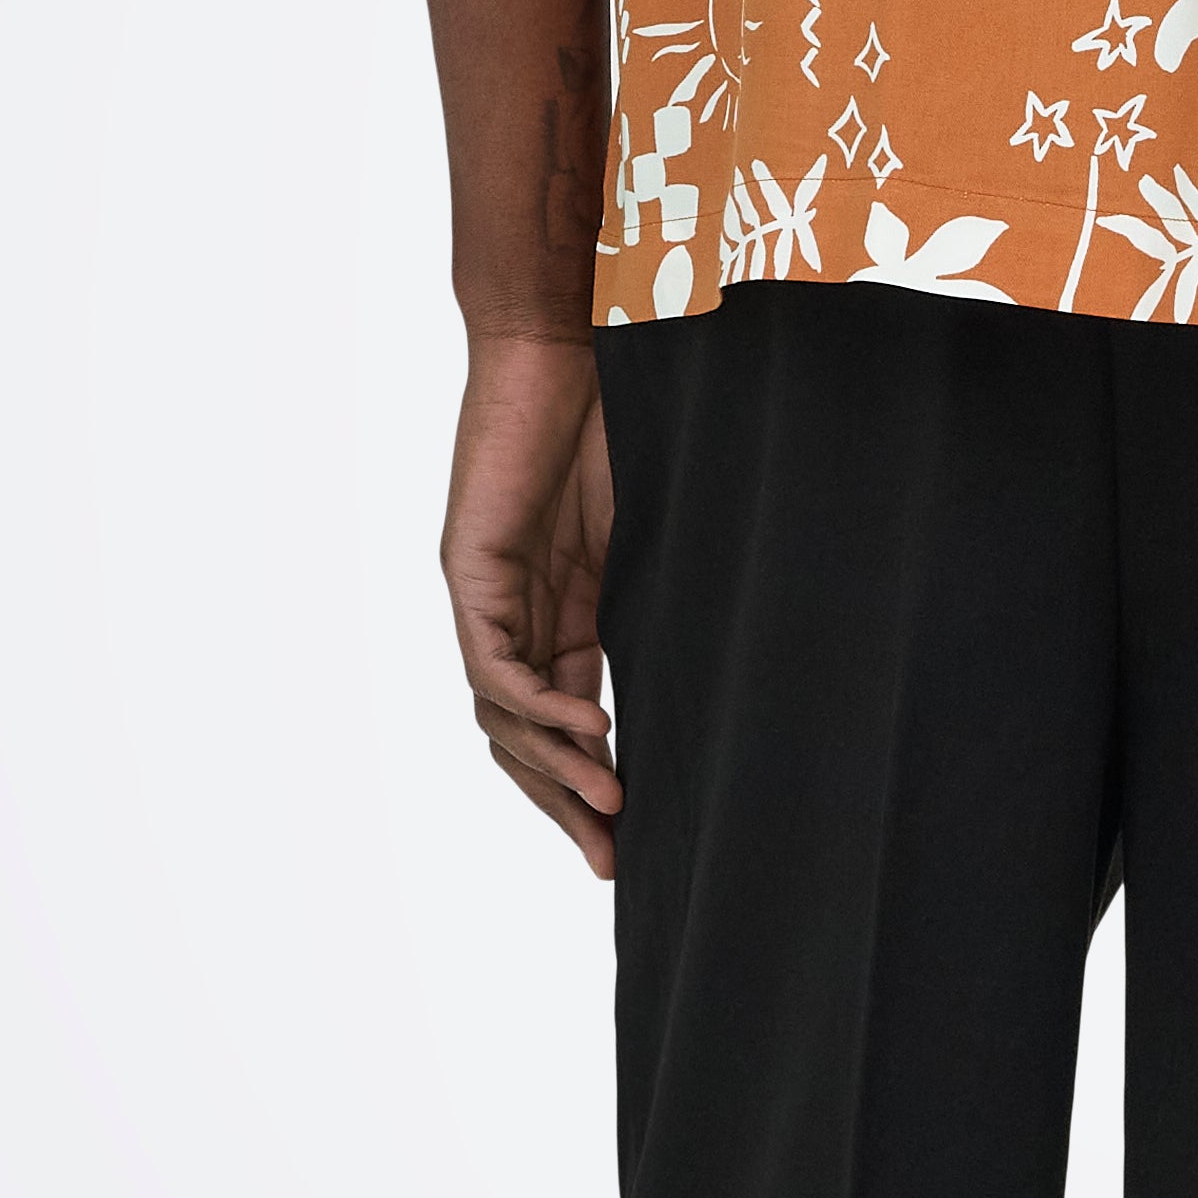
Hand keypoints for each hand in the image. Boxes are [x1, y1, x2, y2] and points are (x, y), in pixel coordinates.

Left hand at [439, 329, 617, 875]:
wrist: (568, 338)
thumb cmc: (618, 416)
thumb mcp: (652, 536)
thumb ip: (658, 602)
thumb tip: (725, 664)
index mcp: (559, 611)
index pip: (562, 722)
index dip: (589, 784)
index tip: (630, 841)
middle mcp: (515, 611)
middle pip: (523, 738)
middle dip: (566, 802)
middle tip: (610, 859)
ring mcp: (489, 592)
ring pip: (503, 715)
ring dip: (554, 769)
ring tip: (609, 804)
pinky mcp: (472, 566)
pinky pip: (495, 664)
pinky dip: (538, 706)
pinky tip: (592, 730)